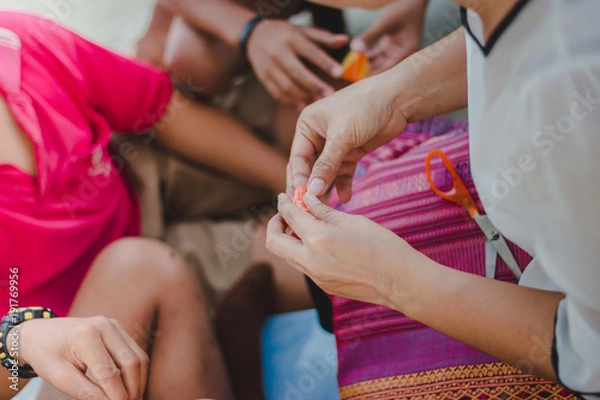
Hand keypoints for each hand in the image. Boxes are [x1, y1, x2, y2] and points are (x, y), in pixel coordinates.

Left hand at [16, 316, 148, 399]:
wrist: (40, 333)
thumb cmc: (46, 355)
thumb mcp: (59, 377)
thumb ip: (85, 392)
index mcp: (86, 337)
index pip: (109, 372)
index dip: (118, 395)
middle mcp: (104, 326)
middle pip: (131, 362)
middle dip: (133, 388)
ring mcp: (113, 325)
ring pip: (138, 356)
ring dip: (139, 380)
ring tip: (133, 397)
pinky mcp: (117, 328)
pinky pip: (135, 351)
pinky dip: (136, 370)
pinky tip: (130, 385)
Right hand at [247, 20, 347, 107]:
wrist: (254, 36)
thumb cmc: (285, 33)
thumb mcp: (303, 30)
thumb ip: (323, 37)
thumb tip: (345, 40)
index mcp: (291, 37)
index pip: (310, 51)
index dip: (325, 63)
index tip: (339, 73)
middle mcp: (277, 52)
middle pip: (297, 72)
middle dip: (314, 85)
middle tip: (329, 94)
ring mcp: (268, 66)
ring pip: (286, 86)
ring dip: (303, 96)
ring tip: (318, 101)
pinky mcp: (263, 78)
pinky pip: (276, 93)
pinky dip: (289, 102)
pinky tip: (301, 106)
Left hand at [266, 193, 422, 305]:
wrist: (401, 282)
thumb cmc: (383, 247)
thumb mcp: (353, 221)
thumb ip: (324, 211)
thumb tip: (306, 199)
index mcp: (318, 239)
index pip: (290, 216)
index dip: (284, 204)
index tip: (284, 197)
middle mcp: (311, 260)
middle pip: (274, 243)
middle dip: (275, 225)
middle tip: (286, 214)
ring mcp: (315, 276)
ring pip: (287, 256)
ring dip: (288, 239)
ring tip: (304, 226)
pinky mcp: (323, 285)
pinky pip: (303, 266)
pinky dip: (302, 251)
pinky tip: (319, 242)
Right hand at [287, 72, 407, 202]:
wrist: (397, 99)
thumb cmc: (364, 107)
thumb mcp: (342, 137)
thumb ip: (327, 165)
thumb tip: (312, 191)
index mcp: (307, 125)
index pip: (297, 158)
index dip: (299, 180)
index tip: (301, 199)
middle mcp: (317, 135)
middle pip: (309, 168)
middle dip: (311, 187)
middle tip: (310, 209)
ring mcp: (335, 145)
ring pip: (326, 173)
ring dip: (328, 189)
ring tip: (327, 209)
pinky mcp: (351, 151)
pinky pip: (343, 172)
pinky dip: (344, 184)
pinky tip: (346, 198)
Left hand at [351, 0, 427, 74]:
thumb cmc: (403, 7)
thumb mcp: (385, 22)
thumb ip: (370, 36)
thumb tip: (354, 49)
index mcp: (407, 52)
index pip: (387, 71)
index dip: (372, 77)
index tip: (357, 82)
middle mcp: (403, 55)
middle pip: (382, 70)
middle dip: (366, 74)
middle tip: (349, 79)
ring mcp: (396, 52)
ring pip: (377, 64)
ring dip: (365, 66)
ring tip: (349, 72)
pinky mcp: (389, 47)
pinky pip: (376, 56)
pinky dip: (366, 58)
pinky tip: (354, 61)